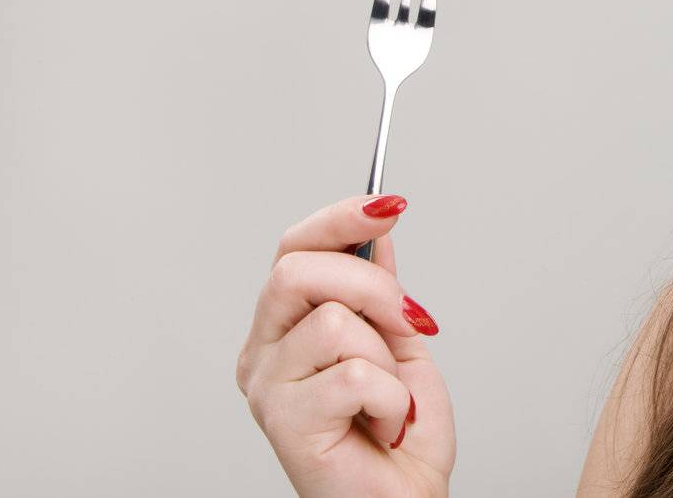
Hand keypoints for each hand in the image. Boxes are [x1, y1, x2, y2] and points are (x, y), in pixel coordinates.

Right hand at [236, 195, 455, 497]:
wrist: (405, 497)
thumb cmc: (397, 431)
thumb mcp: (398, 341)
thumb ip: (378, 288)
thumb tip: (377, 231)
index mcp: (284, 326)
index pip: (293, 248)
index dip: (340, 219)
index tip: (390, 204)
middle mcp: (263, 353)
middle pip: (298, 271)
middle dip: (372, 286)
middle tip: (409, 319)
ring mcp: (268, 388)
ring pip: (333, 322)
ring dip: (387, 358)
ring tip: (388, 395)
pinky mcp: (285, 423)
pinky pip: (352, 374)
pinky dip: (390, 397)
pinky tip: (384, 423)